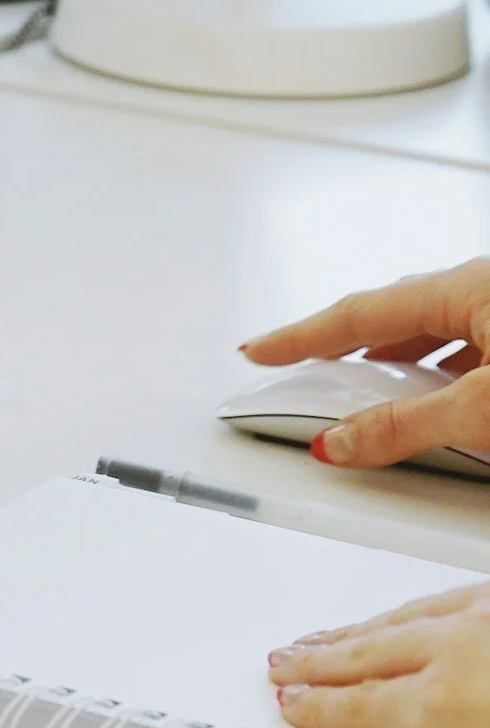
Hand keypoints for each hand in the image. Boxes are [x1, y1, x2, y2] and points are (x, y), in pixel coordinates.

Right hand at [242, 257, 489, 467]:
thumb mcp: (483, 406)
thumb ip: (407, 426)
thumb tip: (339, 441)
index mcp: (470, 286)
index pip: (360, 314)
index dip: (300, 336)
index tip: (259, 349)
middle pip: (396, 318)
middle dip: (345, 348)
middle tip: (305, 371)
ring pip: (438, 333)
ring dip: (397, 365)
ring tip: (368, 398)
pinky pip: (473, 346)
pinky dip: (440, 373)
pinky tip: (440, 401)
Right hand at [269, 582, 489, 727]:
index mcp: (445, 703)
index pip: (360, 709)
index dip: (320, 709)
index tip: (294, 705)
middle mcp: (459, 645)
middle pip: (368, 657)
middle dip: (318, 663)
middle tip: (286, 664)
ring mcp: (487, 612)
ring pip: (401, 620)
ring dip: (357, 633)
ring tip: (326, 639)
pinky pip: (444, 600)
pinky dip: (409, 612)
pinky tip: (404, 615)